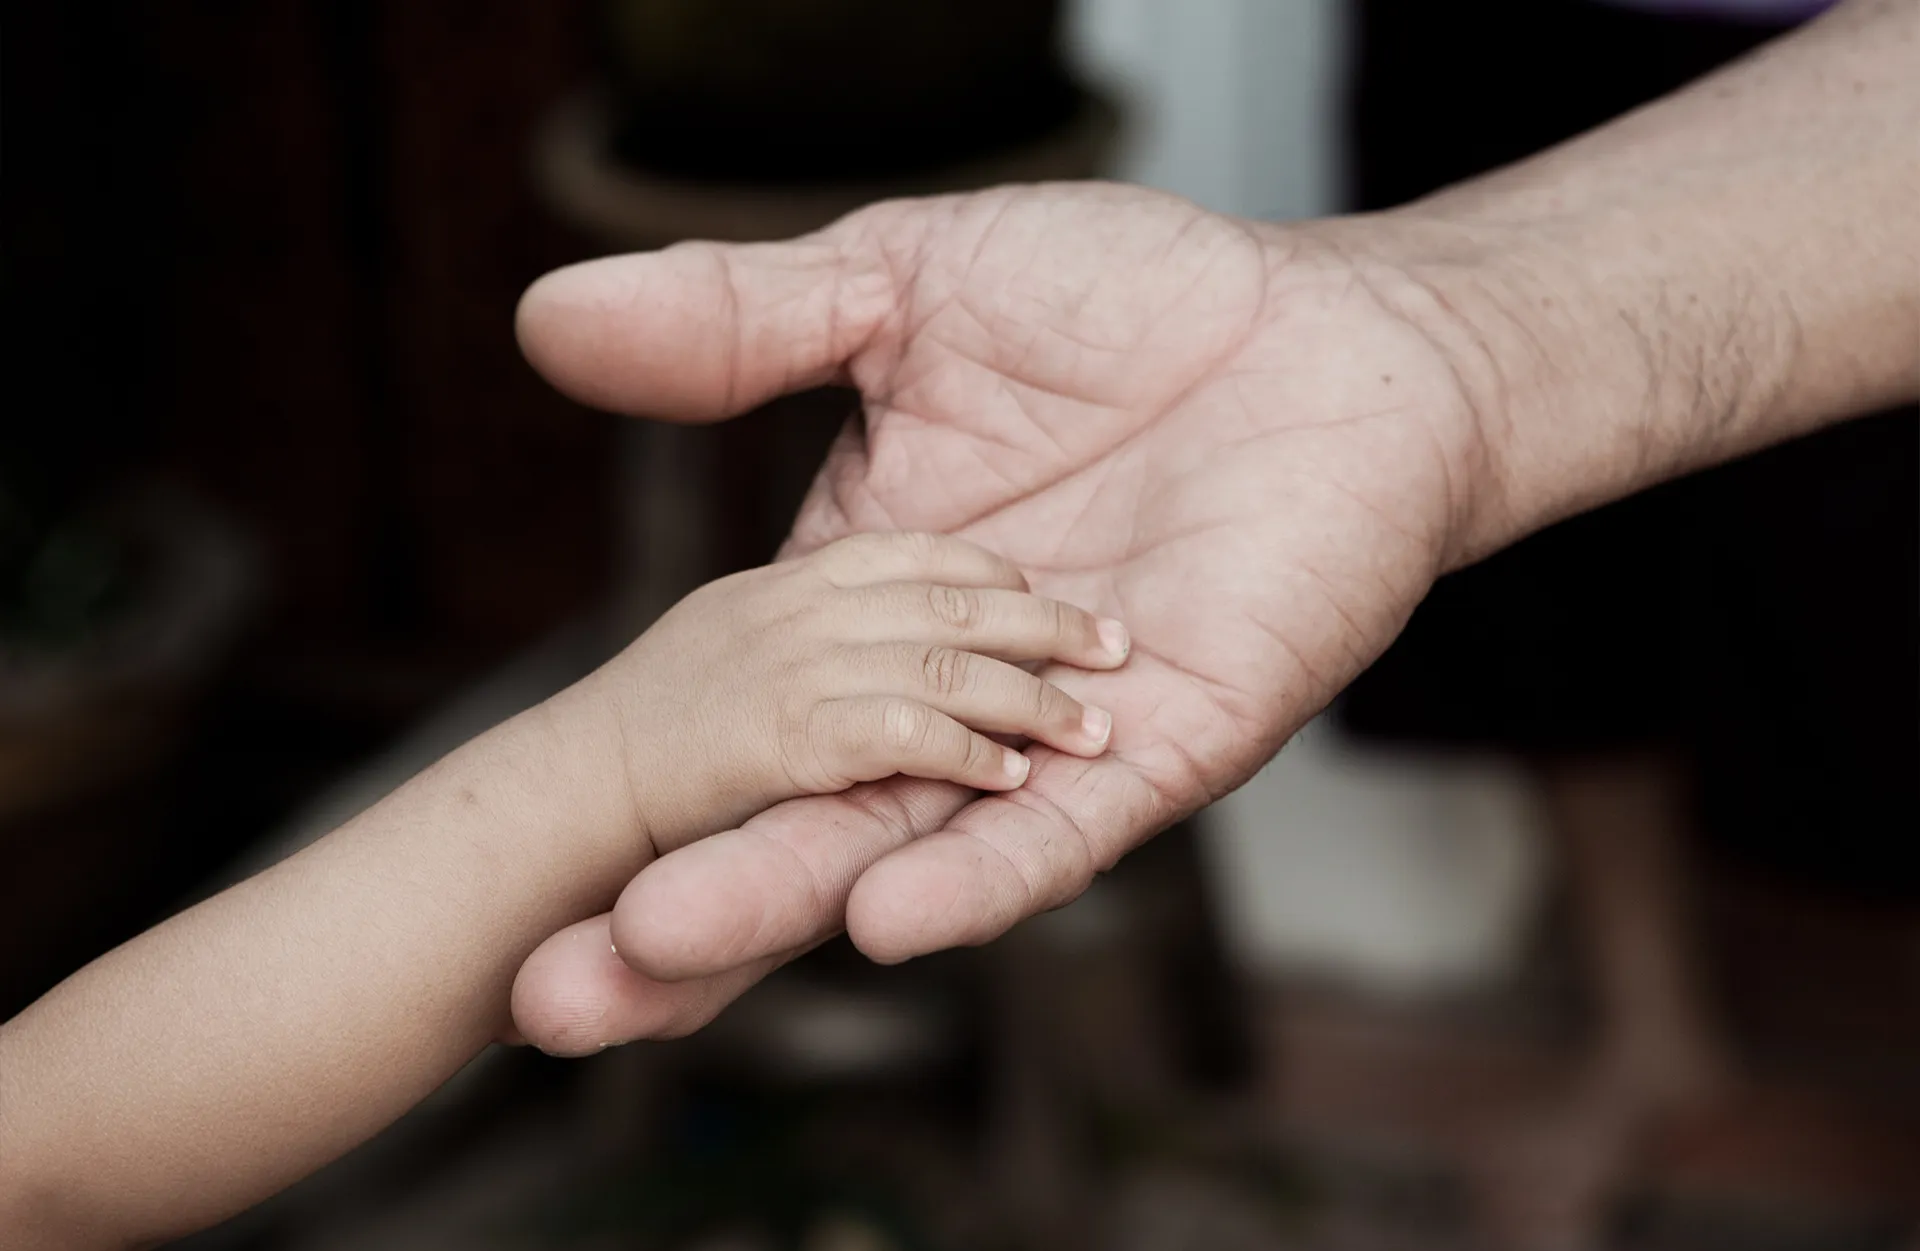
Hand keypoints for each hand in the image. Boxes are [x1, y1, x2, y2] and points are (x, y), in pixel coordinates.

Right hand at [511, 182, 1501, 1052]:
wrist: (1326, 327)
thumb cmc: (1132, 302)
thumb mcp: (904, 293)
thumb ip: (745, 324)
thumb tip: (545, 317)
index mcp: (871, 602)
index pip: (746, 723)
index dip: (648, 800)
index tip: (530, 878)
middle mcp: (950, 693)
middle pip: (801, 815)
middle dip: (691, 898)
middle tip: (554, 994)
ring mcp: (1060, 736)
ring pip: (911, 840)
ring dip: (795, 900)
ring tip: (669, 949)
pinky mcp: (1175, 748)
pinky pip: (1067, 832)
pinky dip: (980, 871)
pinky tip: (887, 916)